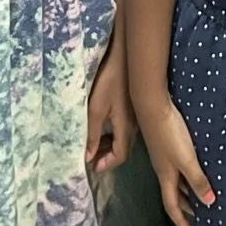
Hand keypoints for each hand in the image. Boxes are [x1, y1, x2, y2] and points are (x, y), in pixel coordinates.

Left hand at [87, 47, 135, 171]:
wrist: (126, 57)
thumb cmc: (109, 81)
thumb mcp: (95, 109)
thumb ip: (92, 134)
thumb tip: (88, 157)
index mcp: (125, 128)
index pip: (120, 155)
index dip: (107, 164)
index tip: (93, 167)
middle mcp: (134, 125)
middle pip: (123, 149)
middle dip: (107, 156)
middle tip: (91, 157)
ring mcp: (136, 116)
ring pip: (124, 138)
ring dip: (110, 145)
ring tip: (94, 144)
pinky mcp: (134, 107)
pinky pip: (125, 128)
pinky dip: (114, 134)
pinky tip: (104, 127)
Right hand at [139, 99, 213, 225]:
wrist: (153, 107)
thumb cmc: (170, 135)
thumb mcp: (187, 160)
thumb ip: (197, 180)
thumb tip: (209, 202)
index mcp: (166, 177)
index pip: (171, 205)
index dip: (179, 219)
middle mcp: (162, 169)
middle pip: (172, 193)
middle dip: (183, 205)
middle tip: (194, 215)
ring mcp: (162, 155)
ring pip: (173, 179)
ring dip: (183, 189)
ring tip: (194, 194)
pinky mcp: (164, 142)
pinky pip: (174, 166)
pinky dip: (182, 173)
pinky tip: (189, 165)